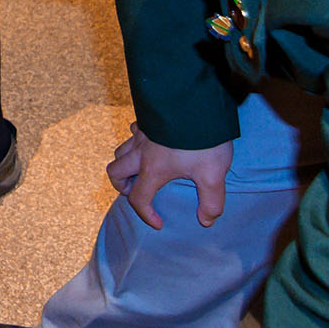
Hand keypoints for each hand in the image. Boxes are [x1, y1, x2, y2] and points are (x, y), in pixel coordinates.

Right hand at [106, 123, 232, 227]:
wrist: (196, 104)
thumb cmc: (203, 141)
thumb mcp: (213, 174)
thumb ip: (211, 201)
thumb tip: (206, 220)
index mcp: (153, 170)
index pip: (138, 199)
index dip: (146, 215)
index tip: (159, 223)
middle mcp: (141, 153)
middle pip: (115, 172)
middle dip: (121, 186)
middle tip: (136, 192)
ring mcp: (142, 135)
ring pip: (120, 152)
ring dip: (125, 165)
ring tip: (139, 170)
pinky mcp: (148, 121)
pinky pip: (133, 132)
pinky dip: (135, 141)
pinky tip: (149, 143)